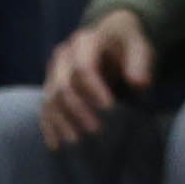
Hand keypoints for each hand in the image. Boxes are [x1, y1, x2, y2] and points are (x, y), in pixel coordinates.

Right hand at [35, 10, 153, 144]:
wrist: (111, 38)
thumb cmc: (126, 45)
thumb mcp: (139, 46)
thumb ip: (139, 62)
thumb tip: (140, 83)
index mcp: (84, 42)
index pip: (82, 68)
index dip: (94, 89)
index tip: (109, 108)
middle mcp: (64, 56)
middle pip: (63, 86)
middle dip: (78, 109)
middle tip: (96, 129)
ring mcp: (53, 72)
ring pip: (50, 100)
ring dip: (62, 122)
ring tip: (76, 140)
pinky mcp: (50, 87)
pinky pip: (44, 109)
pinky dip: (49, 127)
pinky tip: (55, 145)